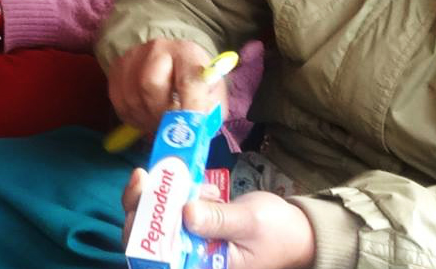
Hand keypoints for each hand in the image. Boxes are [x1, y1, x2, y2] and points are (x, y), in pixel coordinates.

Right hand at [109, 38, 222, 133]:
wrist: (170, 58)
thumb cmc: (194, 80)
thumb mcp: (212, 93)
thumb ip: (210, 111)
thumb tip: (196, 132)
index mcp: (188, 54)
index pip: (187, 81)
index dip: (189, 108)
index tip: (190, 131)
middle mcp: (158, 50)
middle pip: (150, 86)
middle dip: (160, 114)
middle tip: (169, 126)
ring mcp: (133, 58)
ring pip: (133, 98)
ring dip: (147, 118)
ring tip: (159, 121)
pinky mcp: (116, 70)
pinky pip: (119, 104)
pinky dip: (133, 118)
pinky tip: (146, 116)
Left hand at [122, 172, 314, 268]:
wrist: (298, 231)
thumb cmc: (277, 232)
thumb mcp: (249, 223)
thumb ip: (217, 220)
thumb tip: (187, 214)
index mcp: (200, 266)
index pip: (154, 255)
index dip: (137, 228)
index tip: (139, 195)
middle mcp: (190, 259)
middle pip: (147, 236)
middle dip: (141, 204)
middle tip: (144, 175)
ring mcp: (191, 243)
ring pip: (157, 220)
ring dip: (160, 197)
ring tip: (179, 176)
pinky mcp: (195, 228)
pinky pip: (174, 211)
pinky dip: (178, 194)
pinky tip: (201, 186)